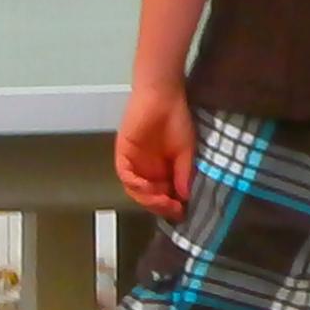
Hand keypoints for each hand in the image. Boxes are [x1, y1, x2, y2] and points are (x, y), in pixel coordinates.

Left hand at [114, 82, 195, 217]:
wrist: (163, 97)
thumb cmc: (177, 120)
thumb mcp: (186, 152)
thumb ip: (183, 174)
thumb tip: (184, 197)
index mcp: (162, 170)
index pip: (163, 196)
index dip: (171, 206)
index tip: (181, 212)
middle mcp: (147, 170)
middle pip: (148, 197)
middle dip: (160, 206)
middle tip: (173, 209)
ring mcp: (134, 163)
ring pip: (135, 190)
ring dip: (148, 199)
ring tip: (162, 200)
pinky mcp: (123, 154)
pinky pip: (126, 175)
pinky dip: (135, 184)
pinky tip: (146, 188)